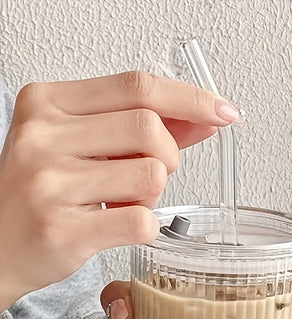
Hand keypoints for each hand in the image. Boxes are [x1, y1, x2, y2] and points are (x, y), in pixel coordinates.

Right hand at [0, 71, 240, 310]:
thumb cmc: (40, 192)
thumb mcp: (80, 145)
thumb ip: (137, 128)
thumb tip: (200, 120)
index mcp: (48, 104)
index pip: (137, 86)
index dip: (190, 99)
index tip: (223, 112)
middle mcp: (43, 137)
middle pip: (150, 129)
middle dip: (169, 156)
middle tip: (151, 175)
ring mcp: (50, 183)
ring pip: (151, 175)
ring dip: (154, 195)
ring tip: (126, 202)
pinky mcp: (62, 229)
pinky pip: (141, 221)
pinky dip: (146, 226)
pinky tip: (121, 225)